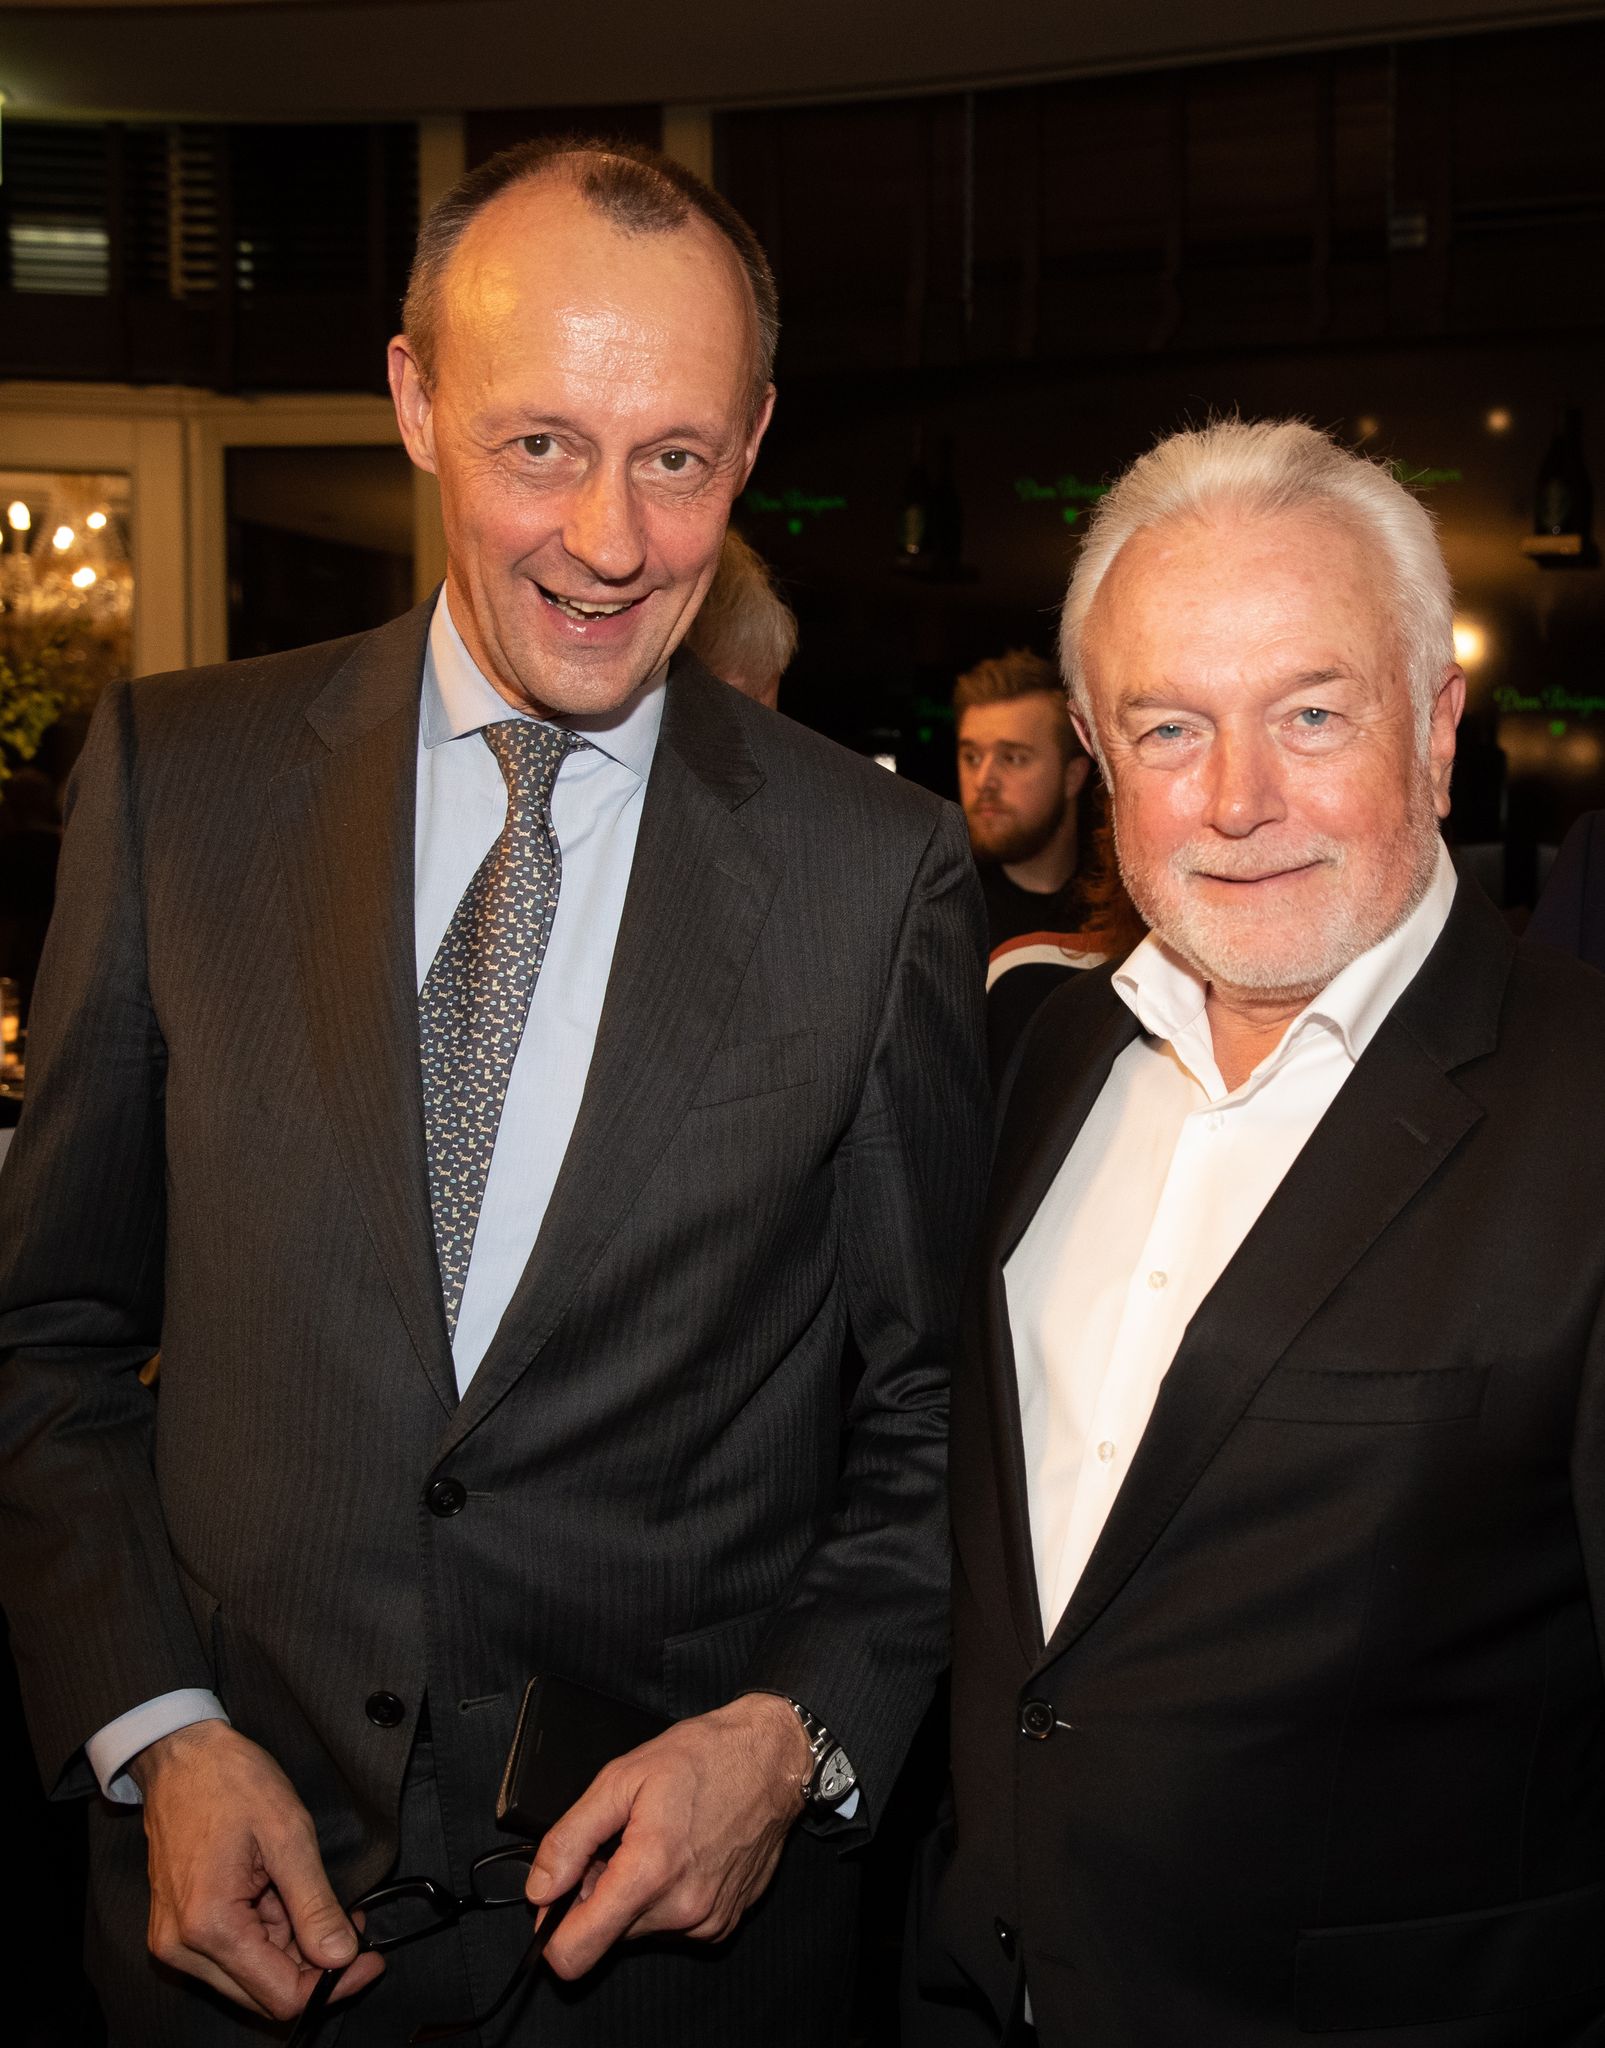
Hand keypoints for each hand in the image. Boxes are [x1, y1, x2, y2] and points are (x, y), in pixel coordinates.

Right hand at [131, 1719, 383, 2019]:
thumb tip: (341, 1955)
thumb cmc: (232, 1782)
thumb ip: (314, 1904)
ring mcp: (175, 1941)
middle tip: (351, 1923)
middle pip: (264, 1994)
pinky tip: (281, 1895)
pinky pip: (231, 1954)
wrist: (183, 1756)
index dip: (332, 1983)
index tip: (367, 1958)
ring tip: (310, 1894)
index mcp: (209, 1925)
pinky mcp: (177, 1930)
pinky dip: (266, 1935)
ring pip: (250, 1977)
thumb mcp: (289, 1835)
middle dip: (314, 1966)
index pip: (281, 1995)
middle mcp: (183, 1947)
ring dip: (290, 1947)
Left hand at [525, 1693, 811, 1978]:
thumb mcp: (622, 1778)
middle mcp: (681, 1910)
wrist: (772, 1759)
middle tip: (618, 1844)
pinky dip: (665, 1898)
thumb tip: (539, 1887)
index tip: (556, 1899)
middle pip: (606, 1937)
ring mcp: (707, 1921)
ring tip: (654, 1841)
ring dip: (633, 1896)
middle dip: (599, 1897)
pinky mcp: (724, 1923)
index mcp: (649, 1873)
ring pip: (639, 1931)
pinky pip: (672, 1925)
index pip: (575, 1953)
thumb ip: (570, 1839)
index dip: (552, 1930)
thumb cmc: (704, 1758)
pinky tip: (679, 1854)